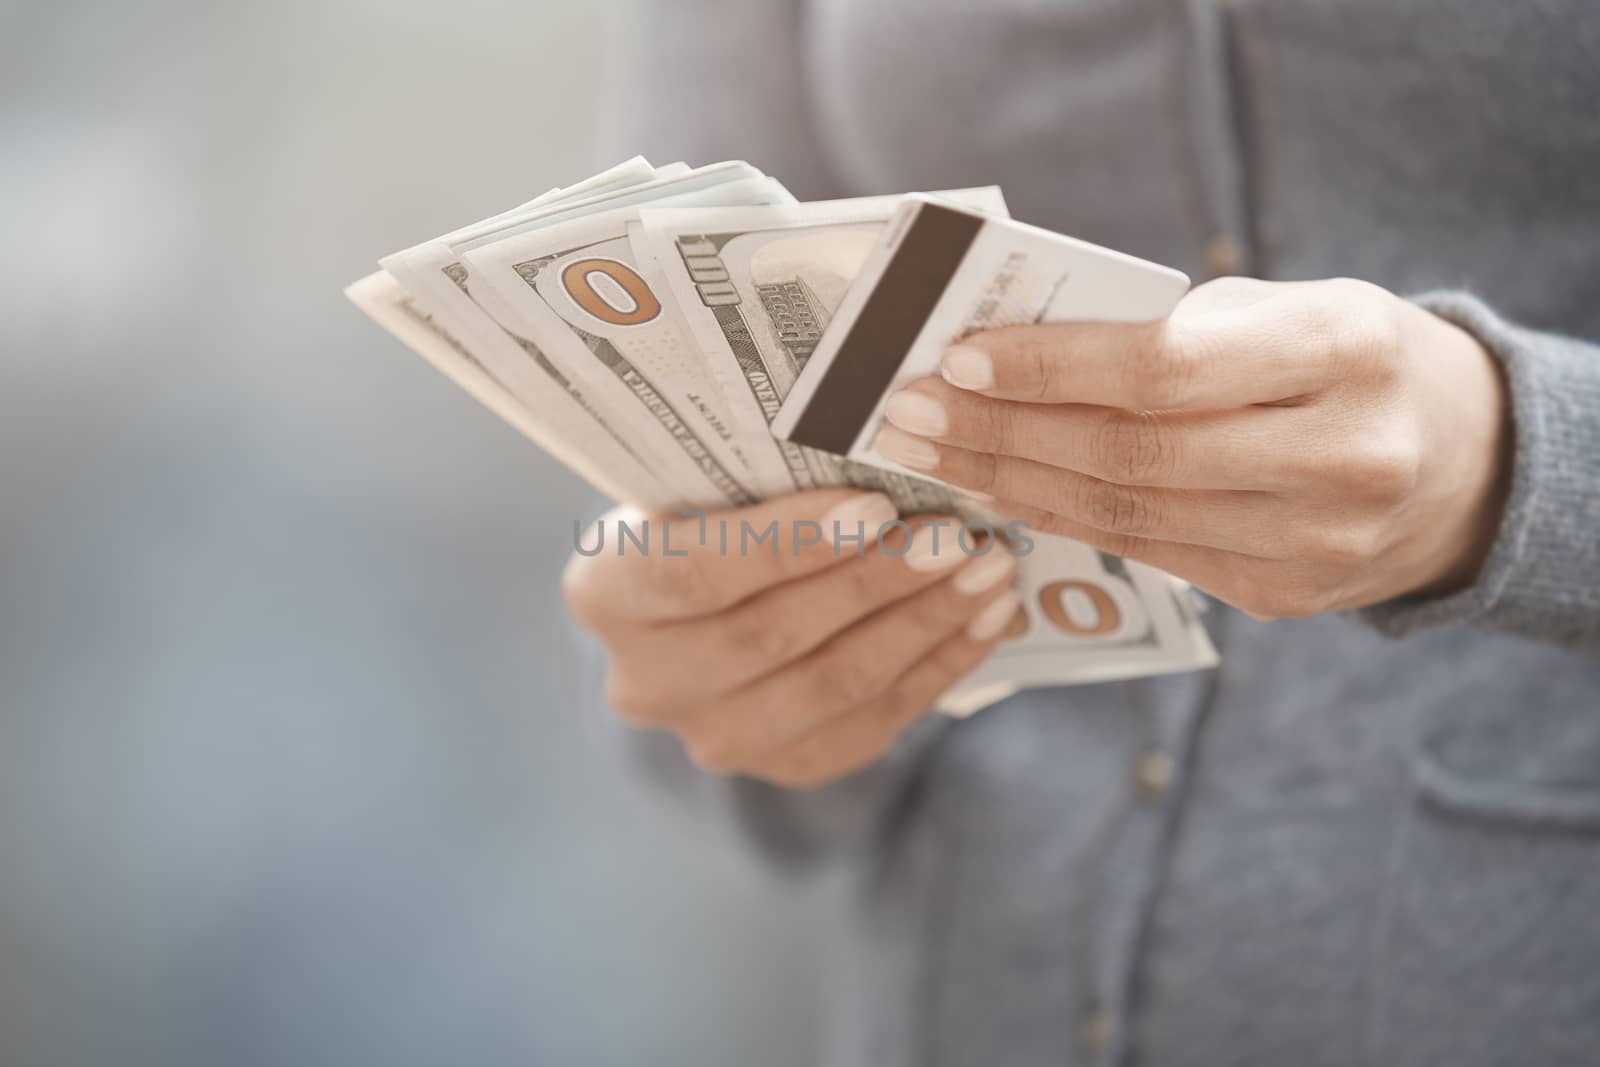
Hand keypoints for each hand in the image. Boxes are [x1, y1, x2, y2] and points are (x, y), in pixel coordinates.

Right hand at [562, 490, 1020, 786]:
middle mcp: (647, 680)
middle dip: (877, 580)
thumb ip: (761, 479)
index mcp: (606, 592)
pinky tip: (988, 619)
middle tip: (957, 535)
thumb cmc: (712, 513)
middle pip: (771, 635)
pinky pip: (873, 721)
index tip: (875, 505)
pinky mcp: (784, 765)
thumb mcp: (706, 483)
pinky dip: (939, 666)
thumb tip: (887, 446)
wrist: (707, 605)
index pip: (694, 571)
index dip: (787, 543)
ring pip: (832, 686)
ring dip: (923, 625)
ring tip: (989, 571)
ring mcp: (714, 735)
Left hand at [873, 277, 1511, 618]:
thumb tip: (1011, 359)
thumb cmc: (1346, 359)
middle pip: (1132, 454)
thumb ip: (1173, 329)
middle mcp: (1343, 455)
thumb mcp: (1289, 307)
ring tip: (933, 456)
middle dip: (1003, 434)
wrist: (1464, 464)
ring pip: (1127, 519)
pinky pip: (1147, 556)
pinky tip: (1002, 494)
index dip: (1049, 368)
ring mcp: (1318, 542)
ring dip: (1012, 485)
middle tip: (908, 414)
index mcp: (1347, 349)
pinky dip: (1063, 522)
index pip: (1164, 367)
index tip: (957, 359)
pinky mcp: (1286, 597)